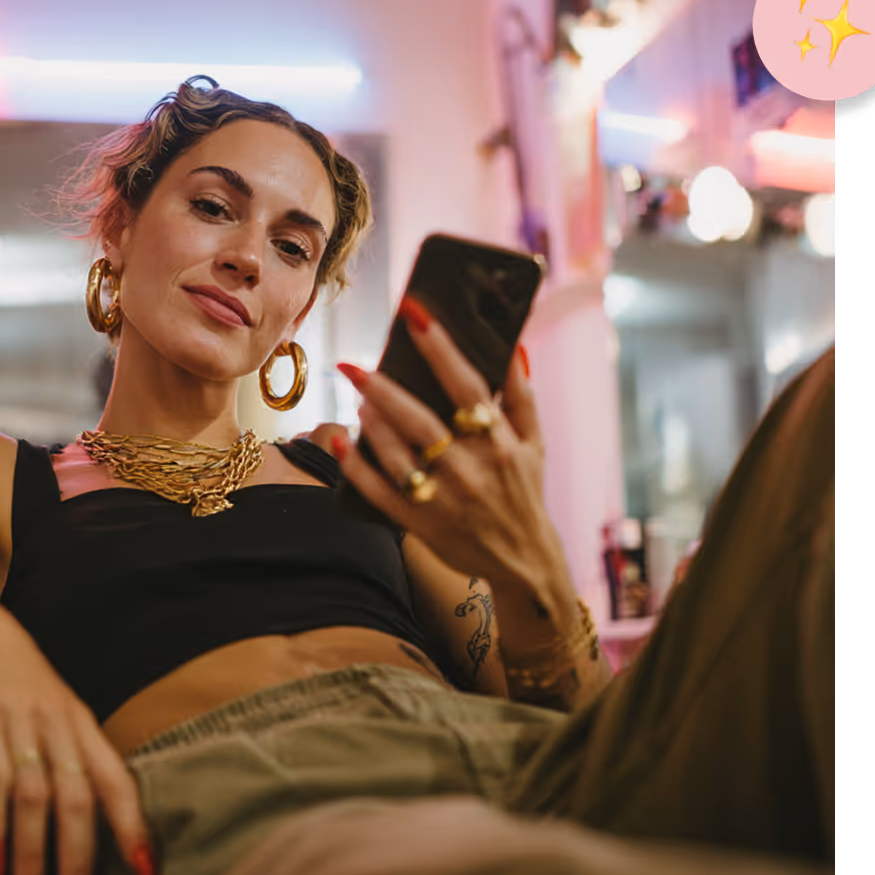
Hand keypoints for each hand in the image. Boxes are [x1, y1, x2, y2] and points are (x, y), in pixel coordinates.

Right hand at [0, 595, 155, 874]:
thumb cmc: (16, 679)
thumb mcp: (53, 715)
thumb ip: (69, 760)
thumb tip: (85, 826)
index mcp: (83, 727)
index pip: (119, 783)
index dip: (134, 832)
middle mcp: (61, 725)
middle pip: (81, 802)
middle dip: (80, 869)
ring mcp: (22, 720)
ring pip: (38, 799)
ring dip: (34, 861)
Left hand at [334, 298, 565, 595]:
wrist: (524, 563)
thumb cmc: (524, 491)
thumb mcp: (534, 442)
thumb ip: (520, 393)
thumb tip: (513, 343)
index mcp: (500, 443)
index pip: (467, 386)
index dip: (440, 347)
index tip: (413, 312)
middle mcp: (471, 470)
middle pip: (422, 421)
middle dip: (385, 389)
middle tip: (354, 363)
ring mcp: (443, 500)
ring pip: (398, 456)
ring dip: (372, 424)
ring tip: (355, 396)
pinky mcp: (420, 524)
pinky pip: (380, 492)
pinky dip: (357, 467)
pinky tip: (340, 440)